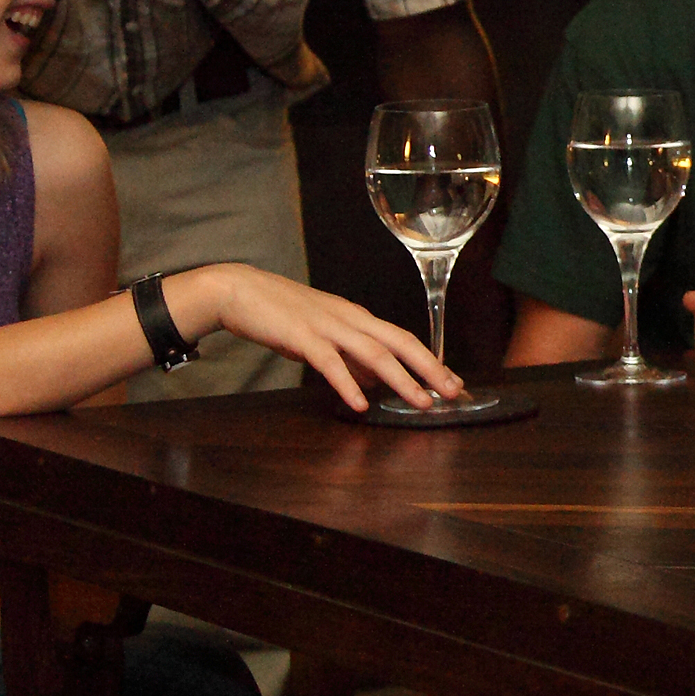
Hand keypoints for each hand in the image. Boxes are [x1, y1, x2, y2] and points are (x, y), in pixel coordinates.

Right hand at [184, 264, 460, 411]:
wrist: (239, 290)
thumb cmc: (282, 315)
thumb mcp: (324, 335)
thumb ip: (350, 357)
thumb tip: (375, 381)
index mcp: (357, 318)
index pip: (403, 338)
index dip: (430, 360)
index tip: (453, 381)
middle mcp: (350, 319)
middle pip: (400, 342)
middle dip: (431, 368)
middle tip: (454, 392)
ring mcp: (327, 326)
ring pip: (374, 352)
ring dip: (402, 379)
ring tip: (422, 402)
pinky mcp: (301, 336)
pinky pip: (330, 362)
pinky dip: (348, 384)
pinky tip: (361, 404)